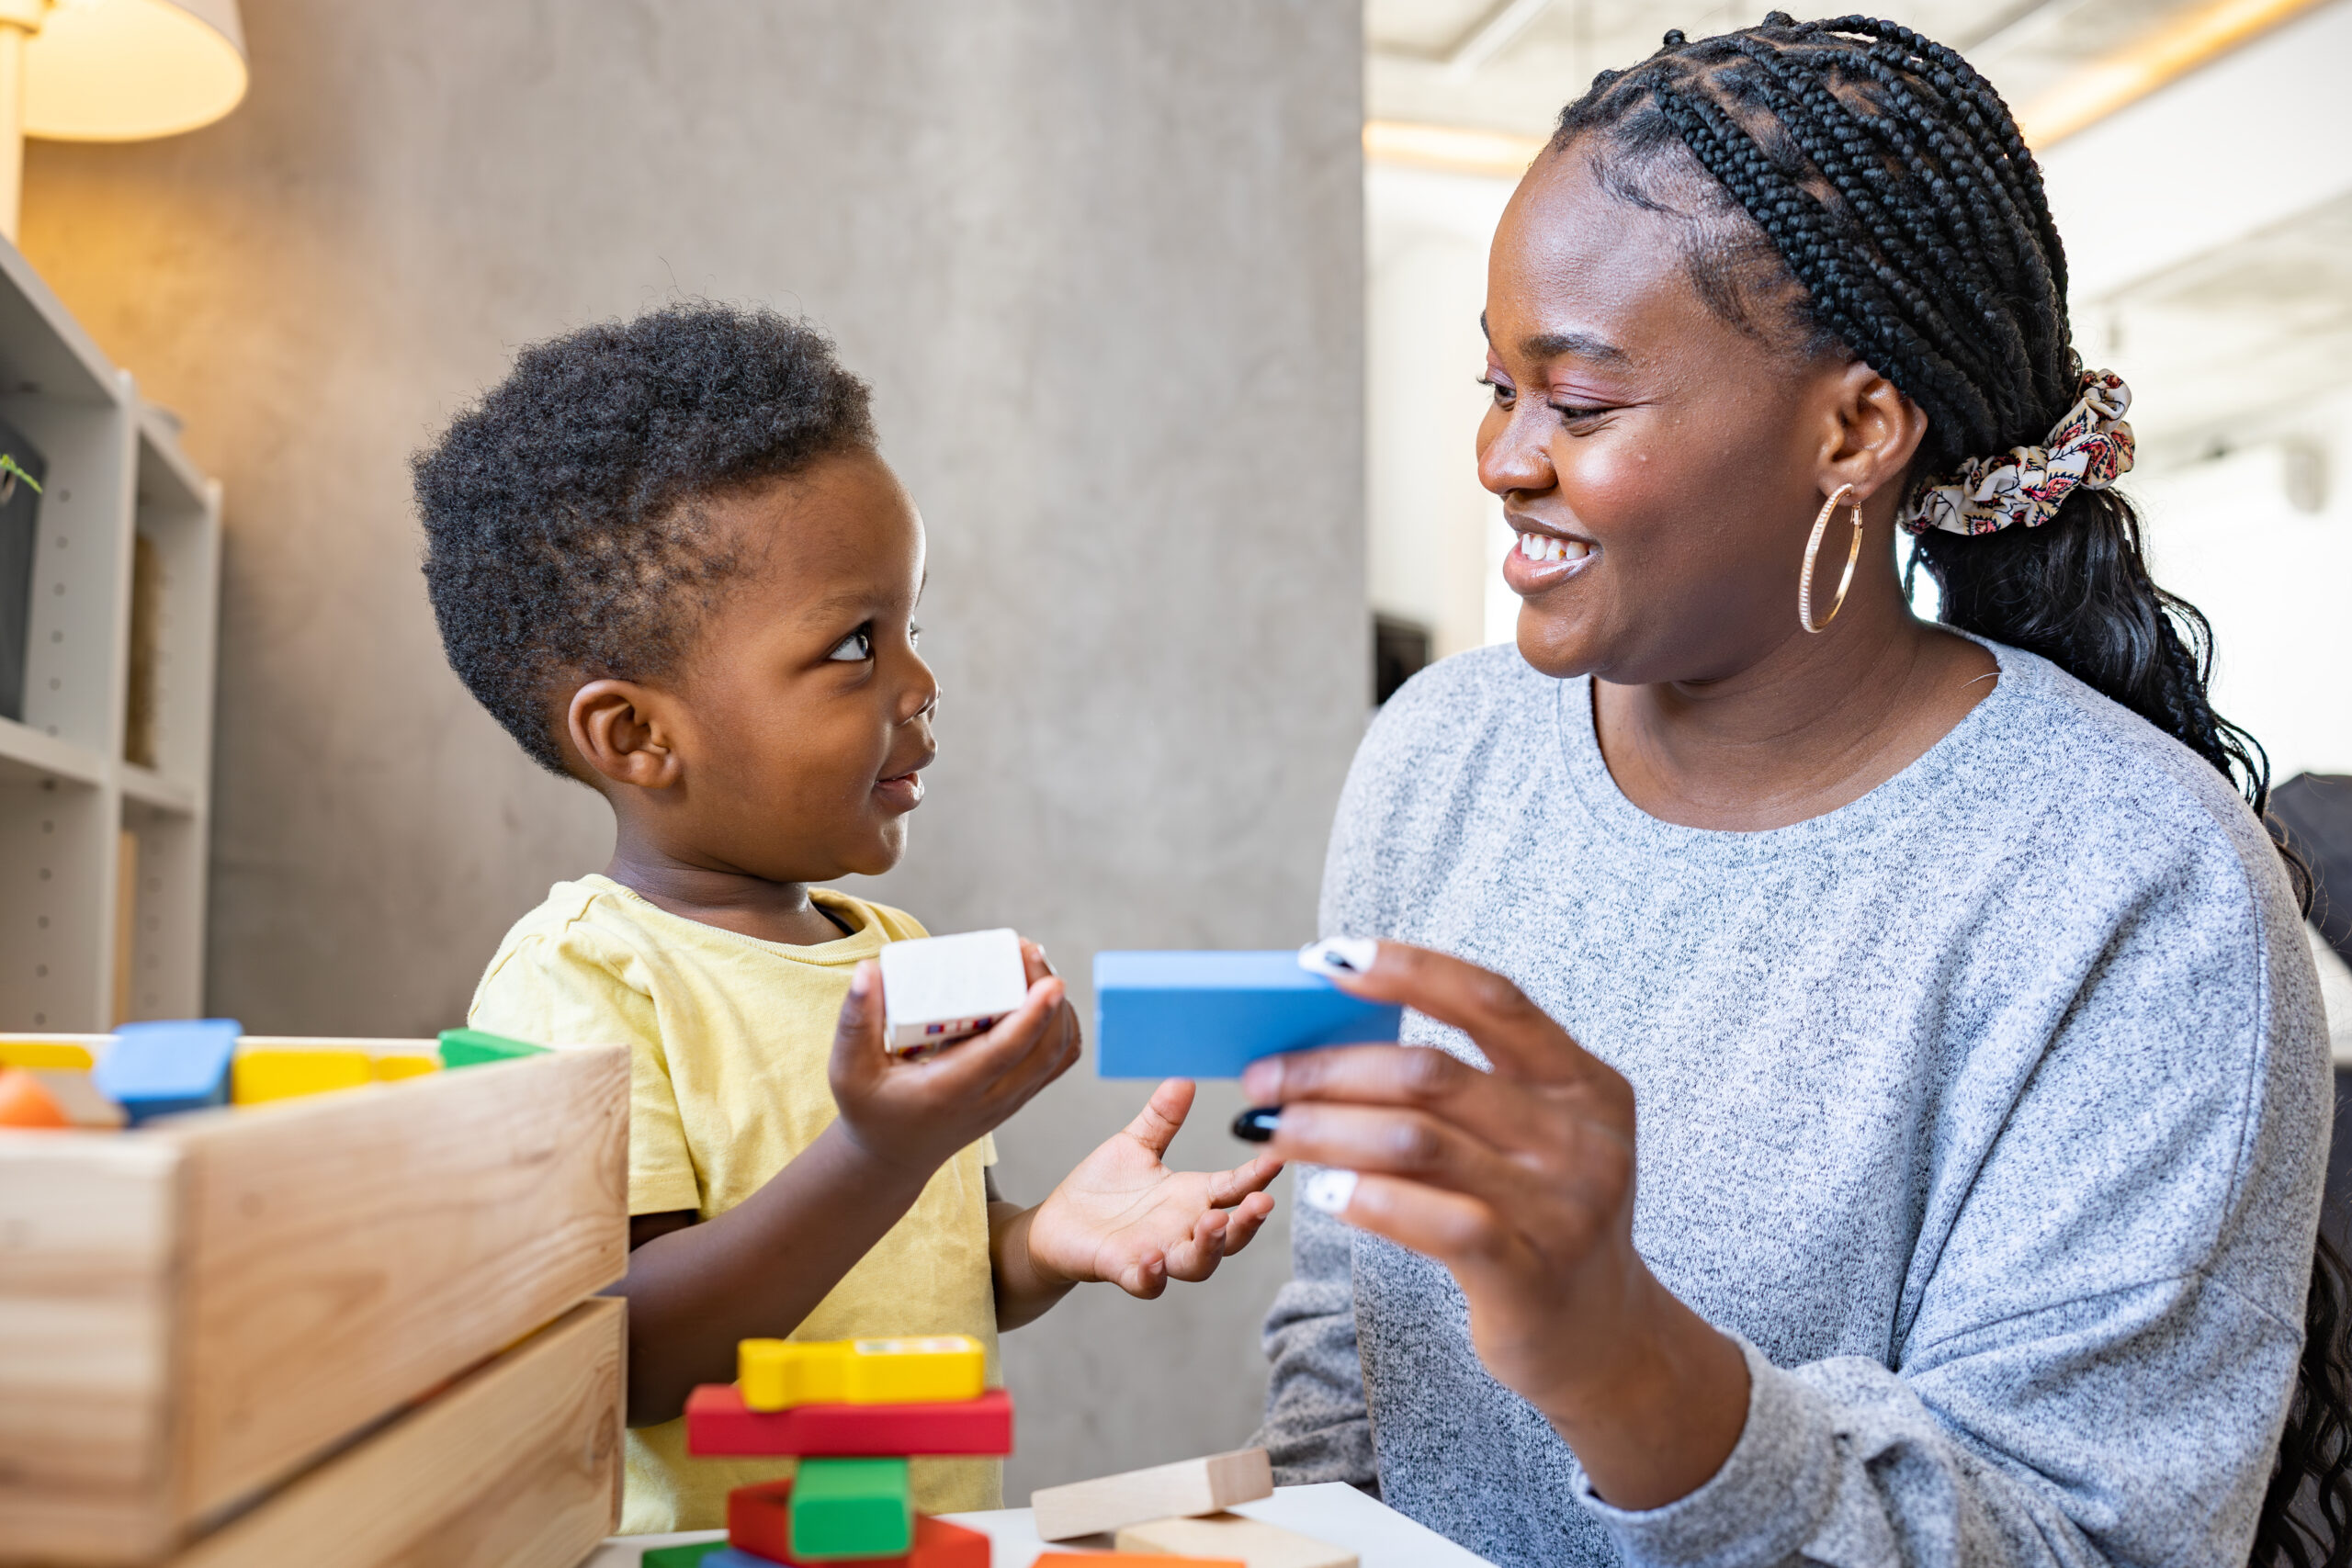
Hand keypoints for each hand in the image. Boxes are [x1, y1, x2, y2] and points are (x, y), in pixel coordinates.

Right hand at [829, 938, 1081, 1176]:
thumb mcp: (848, 1070)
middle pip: (1045, 1048)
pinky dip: (1062, 1024)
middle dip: (1049, 996)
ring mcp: (1011, 1100)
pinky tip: (1043, 994)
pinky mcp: (1020, 1095)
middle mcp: (991, 1099)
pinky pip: (1058, 1060)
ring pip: (1059, 1053)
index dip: (1033, 1015)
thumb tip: (869, 969)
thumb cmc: (870, 1110)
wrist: (893, 1157)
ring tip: (1032, 964)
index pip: (1005, 1053)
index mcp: (951, 1091)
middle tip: (1027, 950)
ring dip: (1058, 1007)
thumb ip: (855, 1021)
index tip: (1050, 979)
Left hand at [1022, 1079, 1281, 1297]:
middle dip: (1248, 1221)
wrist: (1057, 1224)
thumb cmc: (1103, 1188)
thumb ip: (1162, 1119)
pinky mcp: (1123, 1269)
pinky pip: (1145, 1282)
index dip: (1258, 1176)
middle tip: (1261, 1202)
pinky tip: (1153, 1259)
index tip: (1277, 1156)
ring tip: (1214, 1223)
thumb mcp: (1136, 1145)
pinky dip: (1152, 1275)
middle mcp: (1182, 1230)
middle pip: (1231, 1236)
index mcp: (1192, 1197)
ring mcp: (1157, 1253)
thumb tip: (1184, 1080)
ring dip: (1211, 1247)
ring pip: (1197, 1263)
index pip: (1234, 1188)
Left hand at [1242, 941, 1747, 1510]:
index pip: (1491, 1000)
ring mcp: (1564, 1207)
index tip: (1327, 958)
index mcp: (1585, 1084)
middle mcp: (1583, 1137)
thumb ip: (1462, 1095)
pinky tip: (1324, 1193)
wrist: (1605, 1340)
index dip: (1408, 969)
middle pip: (1432, 1073)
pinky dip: (1371, 1199)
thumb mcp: (1529, 1143)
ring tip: (1271, 1128)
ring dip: (1327, 1128)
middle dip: (1330, 1068)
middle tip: (1263, 1076)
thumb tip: (1329, 1044)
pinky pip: (1439, 1221)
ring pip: (1419, 1141)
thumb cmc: (1539, 1223)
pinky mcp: (1533, 1273)